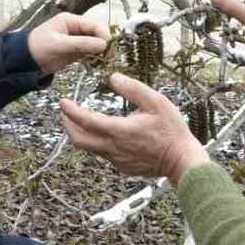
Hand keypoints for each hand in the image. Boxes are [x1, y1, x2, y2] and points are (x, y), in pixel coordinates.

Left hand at [27, 12, 110, 73]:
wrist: (25, 61)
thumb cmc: (37, 48)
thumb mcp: (59, 44)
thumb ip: (81, 43)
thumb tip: (103, 44)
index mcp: (70, 20)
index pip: (94, 24)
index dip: (103, 35)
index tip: (107, 47)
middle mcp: (75, 28)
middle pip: (98, 32)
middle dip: (105, 43)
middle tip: (108, 56)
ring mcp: (77, 40)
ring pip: (96, 43)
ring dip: (102, 51)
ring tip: (105, 61)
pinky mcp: (76, 51)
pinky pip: (91, 52)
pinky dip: (96, 57)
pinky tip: (98, 63)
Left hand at [60, 73, 210, 184]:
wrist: (182, 160)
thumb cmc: (172, 130)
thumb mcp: (156, 102)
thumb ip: (133, 88)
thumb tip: (113, 77)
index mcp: (118, 131)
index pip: (85, 120)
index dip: (70, 111)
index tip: (62, 102)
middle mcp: (113, 148)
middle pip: (79, 140)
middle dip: (68, 126)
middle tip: (66, 113)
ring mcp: (117, 160)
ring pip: (90, 148)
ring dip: (83, 134)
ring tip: (83, 120)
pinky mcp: (122, 167)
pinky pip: (104, 154)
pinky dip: (99, 142)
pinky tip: (107, 134)